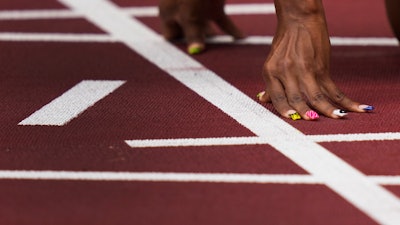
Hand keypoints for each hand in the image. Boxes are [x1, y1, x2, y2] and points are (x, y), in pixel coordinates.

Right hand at [158, 0, 243, 53]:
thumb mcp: (190, 13)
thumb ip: (193, 33)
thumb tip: (196, 51)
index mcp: (169, 13)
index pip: (171, 37)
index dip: (179, 47)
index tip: (190, 59)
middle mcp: (183, 12)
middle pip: (189, 34)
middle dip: (199, 44)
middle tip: (210, 60)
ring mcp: (198, 8)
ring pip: (206, 29)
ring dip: (215, 40)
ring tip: (225, 53)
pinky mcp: (214, 5)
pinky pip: (222, 21)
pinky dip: (230, 30)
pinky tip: (241, 38)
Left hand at [259, 0, 373, 119]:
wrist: (299, 21)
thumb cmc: (284, 43)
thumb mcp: (271, 62)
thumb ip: (270, 83)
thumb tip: (263, 99)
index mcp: (271, 72)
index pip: (277, 97)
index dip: (284, 110)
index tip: (292, 119)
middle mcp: (286, 72)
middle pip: (296, 98)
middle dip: (305, 113)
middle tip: (313, 122)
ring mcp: (305, 70)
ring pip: (316, 96)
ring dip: (328, 110)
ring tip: (338, 119)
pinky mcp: (321, 67)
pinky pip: (333, 88)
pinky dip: (345, 100)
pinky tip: (356, 108)